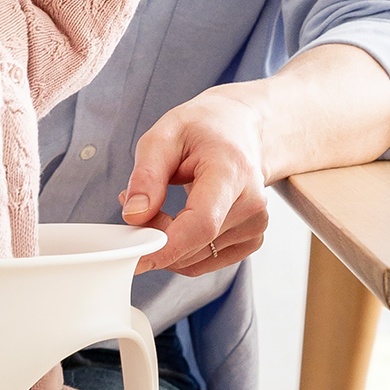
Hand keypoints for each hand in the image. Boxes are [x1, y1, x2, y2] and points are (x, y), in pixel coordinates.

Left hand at [118, 89, 269, 275]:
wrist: (239, 130)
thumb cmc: (203, 129)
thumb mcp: (164, 136)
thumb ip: (147, 176)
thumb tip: (135, 216)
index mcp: (232, 171)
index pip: (202, 223)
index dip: (166, 246)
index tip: (134, 255)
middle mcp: (252, 202)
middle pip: (194, 243)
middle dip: (154, 235)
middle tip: (135, 202)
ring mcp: (255, 224)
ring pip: (196, 258)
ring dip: (167, 242)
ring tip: (158, 202)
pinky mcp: (251, 238)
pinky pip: (205, 261)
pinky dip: (183, 249)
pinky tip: (179, 219)